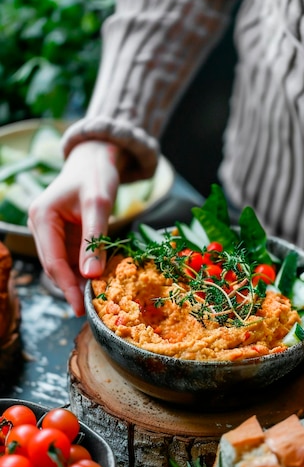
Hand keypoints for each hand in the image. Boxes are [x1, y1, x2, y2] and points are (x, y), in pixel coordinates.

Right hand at [28, 141, 122, 315]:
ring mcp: (49, 231)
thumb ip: (94, 241)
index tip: (81, 307)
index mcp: (42, 217)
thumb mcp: (99, 205)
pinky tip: (98, 281)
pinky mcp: (62, 234)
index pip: (52, 261)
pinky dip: (83, 270)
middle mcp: (40, 225)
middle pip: (53, 266)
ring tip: (97, 298)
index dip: (67, 286)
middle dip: (72, 287)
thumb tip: (90, 277)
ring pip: (61, 265)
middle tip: (92, 308)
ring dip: (77, 282)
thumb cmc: (97, 175)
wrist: (97, 159)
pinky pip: (70, 258)